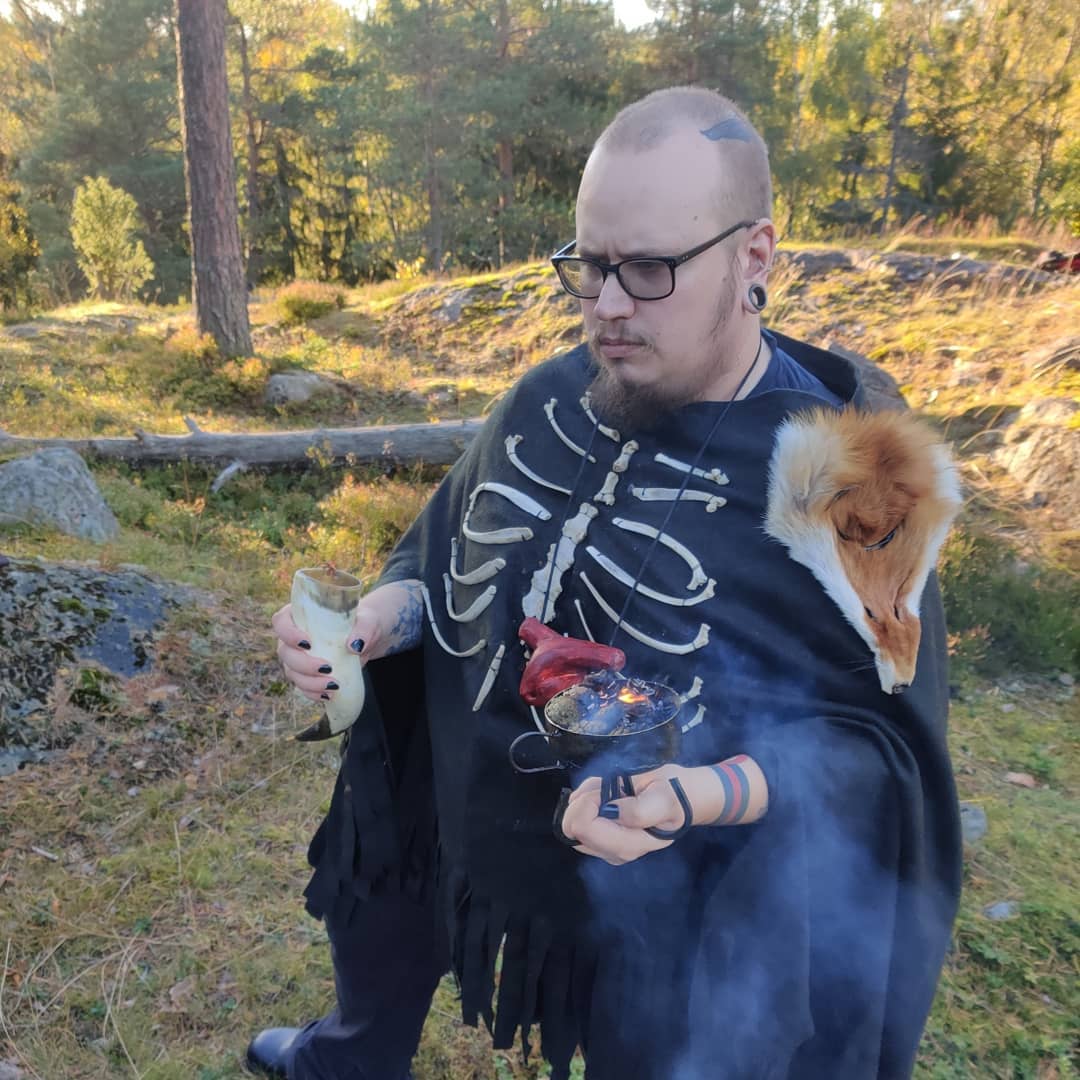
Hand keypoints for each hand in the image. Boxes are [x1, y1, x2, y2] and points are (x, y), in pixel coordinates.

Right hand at [270, 599, 382, 703]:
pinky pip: (302, 687)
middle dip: (303, 664)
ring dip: (309, 682)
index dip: (288, 634)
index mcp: (301, 615)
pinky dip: (313, 693)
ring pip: (292, 672)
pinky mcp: (307, 674)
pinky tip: (328, 695)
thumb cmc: (362, 622)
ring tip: (333, 685)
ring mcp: (297, 657)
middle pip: (285, 652)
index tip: (308, 643)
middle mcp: (293, 637)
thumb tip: (354, 646)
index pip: (281, 622)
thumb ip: (363, 629)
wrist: (367, 638)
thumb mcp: (367, 621)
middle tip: (327, 668)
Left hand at [560, 764, 711, 864]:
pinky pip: (577, 817)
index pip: (582, 827)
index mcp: (628, 845)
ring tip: (612, 793)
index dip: (589, 802)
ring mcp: (606, 847)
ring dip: (585, 800)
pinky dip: (586, 801)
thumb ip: (639, 810)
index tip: (608, 792)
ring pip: (571, 821)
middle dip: (584, 801)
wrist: (683, 798)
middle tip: (608, 791)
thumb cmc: (673, 796)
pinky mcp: (600, 839)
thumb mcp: (663, 798)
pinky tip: (607, 796)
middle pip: (571, 828)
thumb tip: (609, 812)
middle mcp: (614, 852)